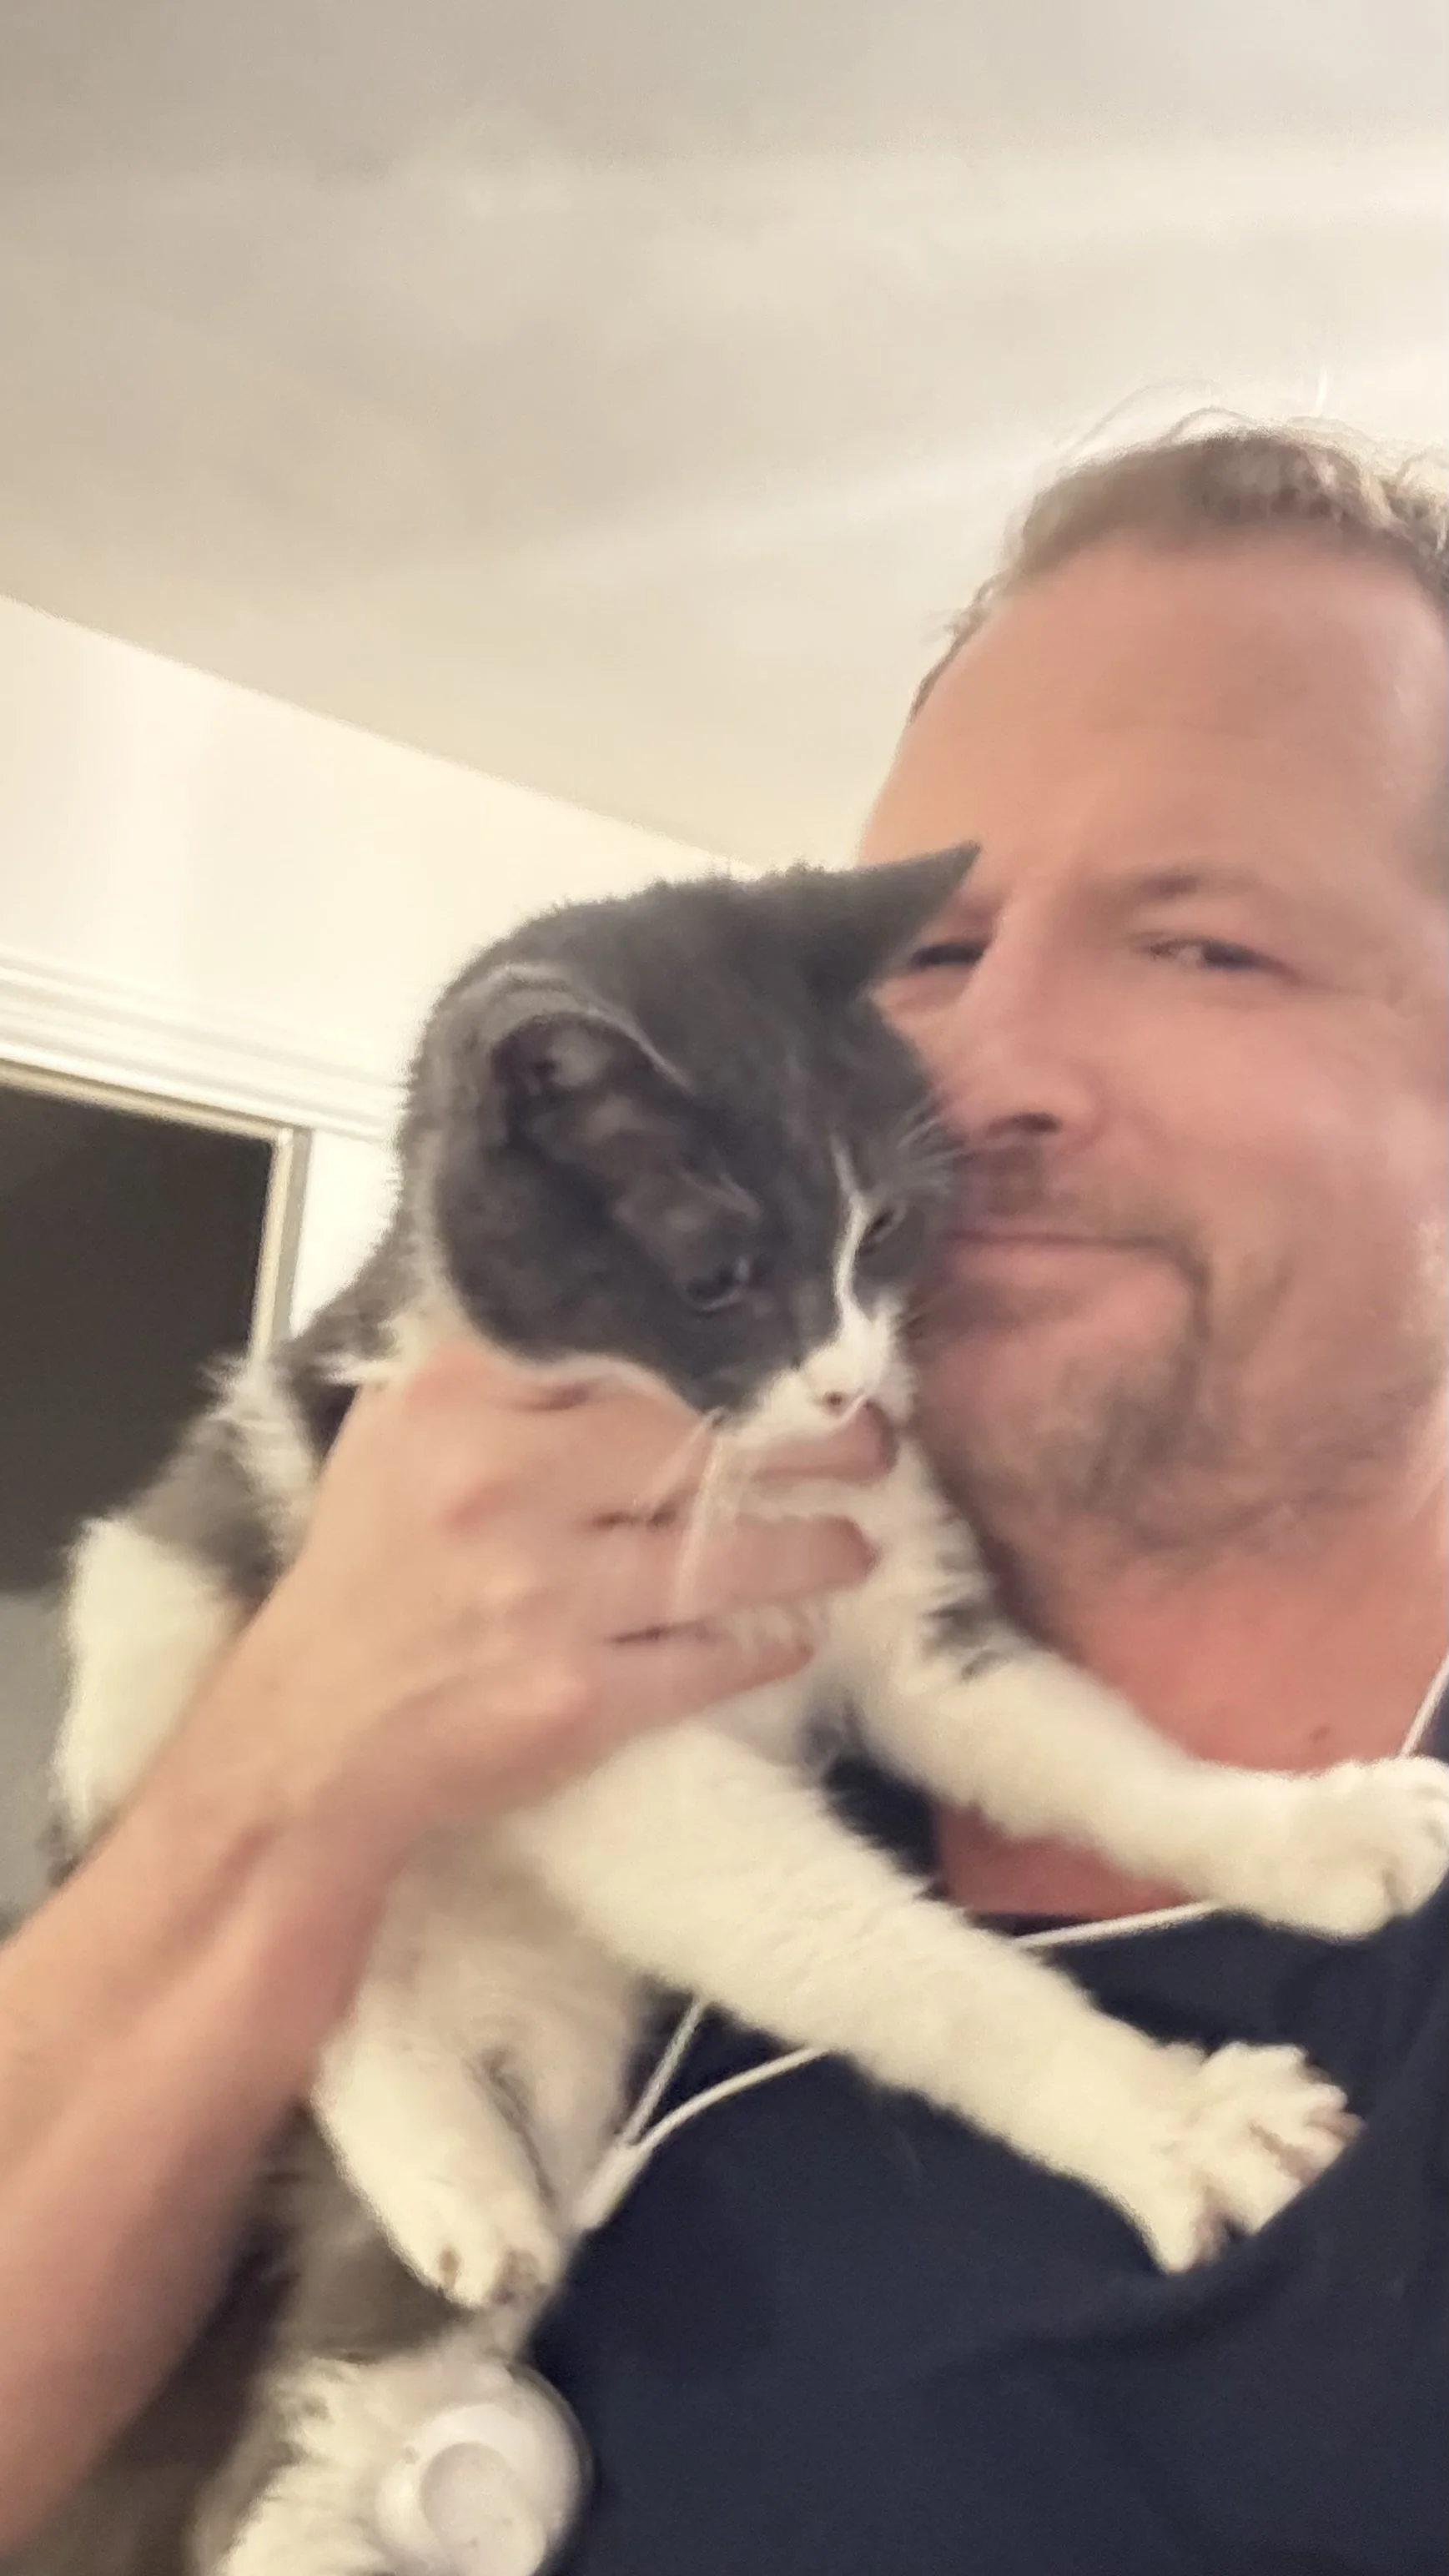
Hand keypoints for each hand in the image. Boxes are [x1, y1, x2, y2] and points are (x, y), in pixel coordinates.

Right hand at [172, 1339, 887, 1864]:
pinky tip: (798, 1632)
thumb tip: (627, 1328)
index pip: (624, 1351)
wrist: (306, 1746)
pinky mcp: (576, 1695)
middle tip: (870, 1443)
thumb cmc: (361, 1583)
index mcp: (456, 1402)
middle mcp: (501, 1486)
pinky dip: (765, 1644)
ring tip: (854, 1542)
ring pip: (722, 1554)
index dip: (729, 1358)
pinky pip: (706, 1659)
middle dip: (805, 1443)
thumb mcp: (396, 1441)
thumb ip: (496, 1379)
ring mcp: (543, 1595)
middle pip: (696, 1444)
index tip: (796, 1356)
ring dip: (808, 1549)